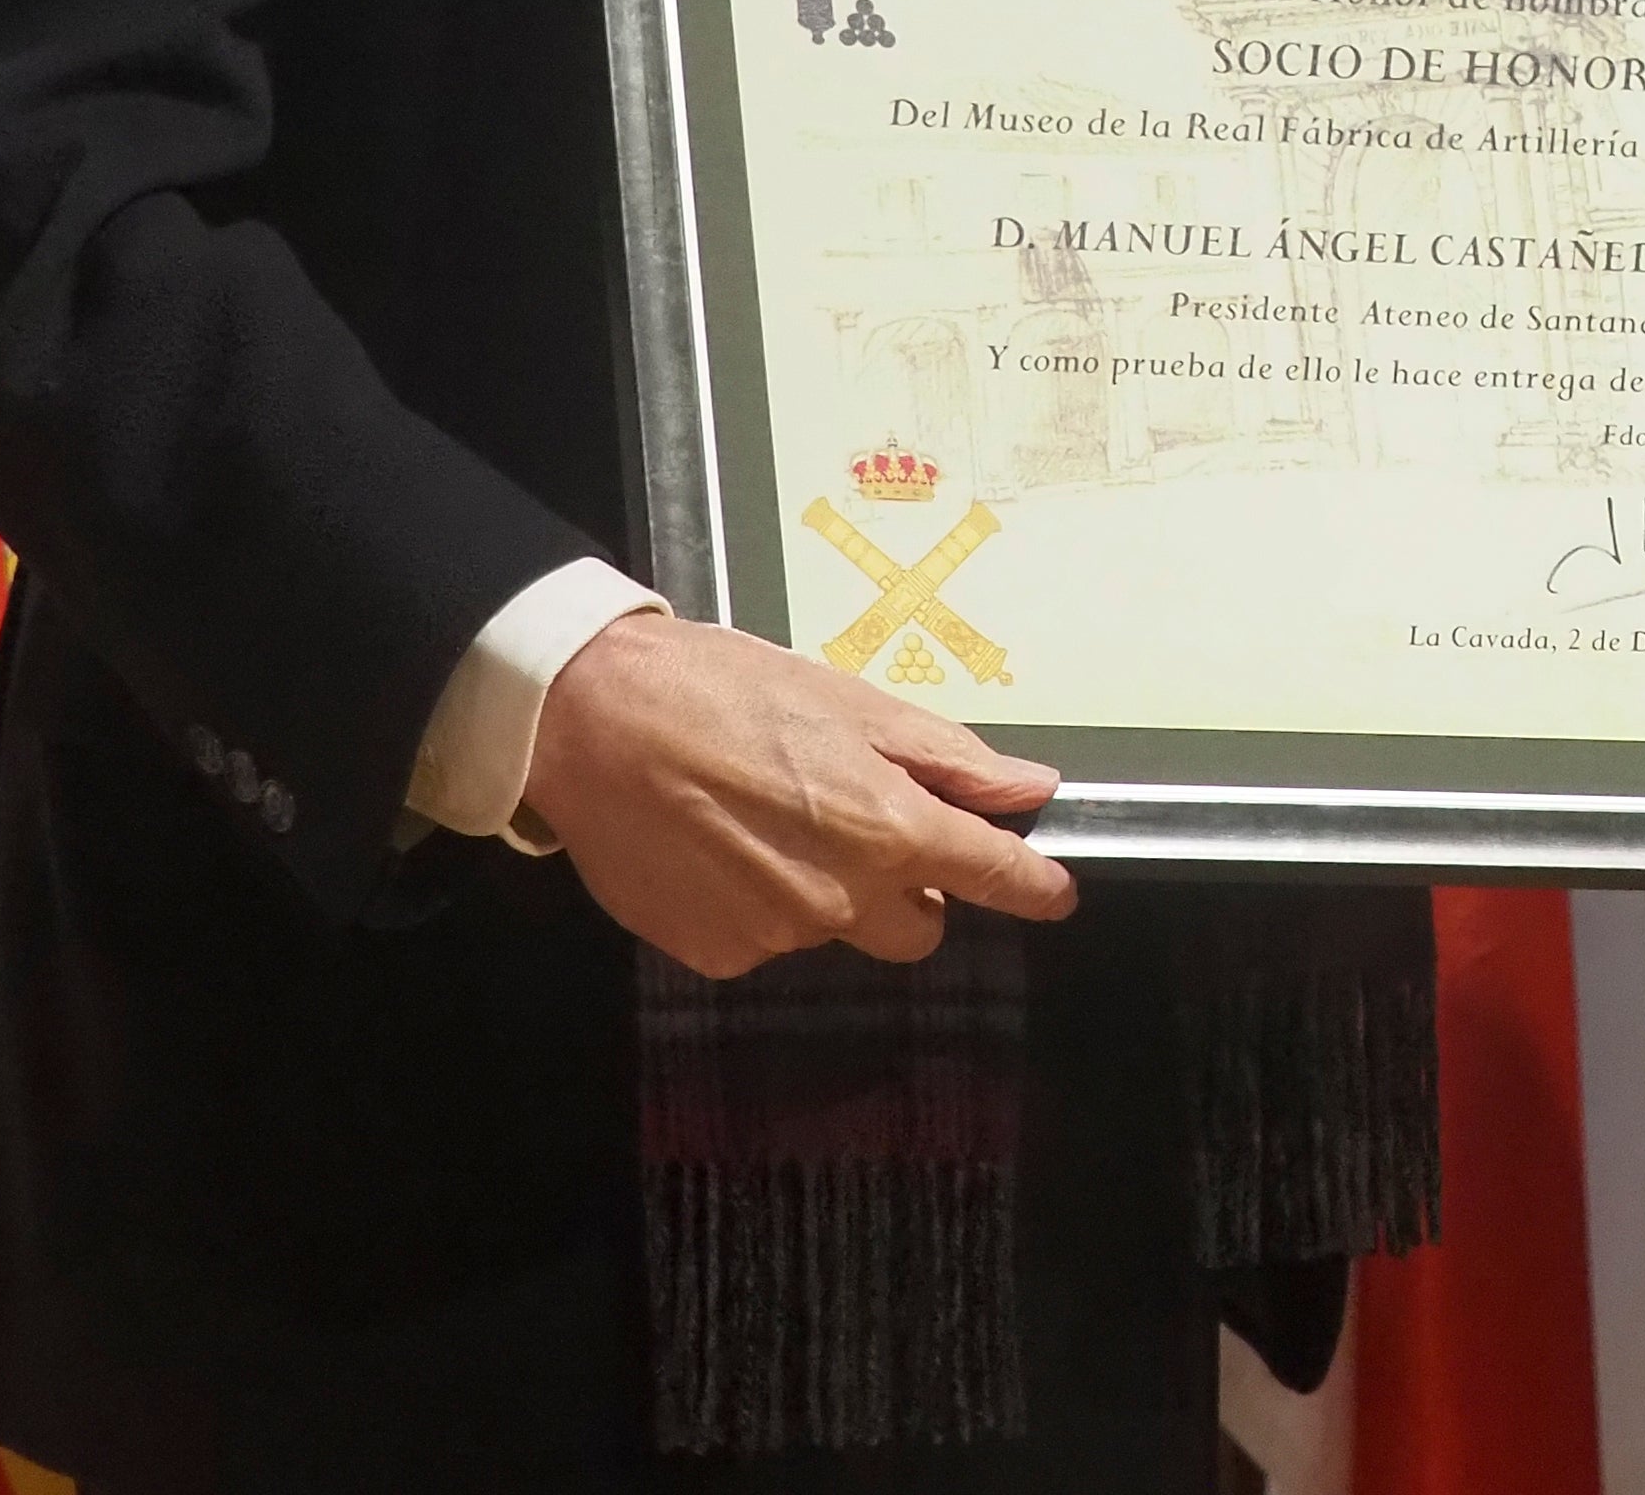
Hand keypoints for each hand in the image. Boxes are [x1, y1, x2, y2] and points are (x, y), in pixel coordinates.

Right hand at [518, 611, 1075, 977]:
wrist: (591, 721)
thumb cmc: (723, 691)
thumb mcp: (850, 701)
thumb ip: (948, 759)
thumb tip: (1029, 786)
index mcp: (887, 828)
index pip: (990, 876)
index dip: (1032, 886)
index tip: (1054, 893)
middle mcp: (840, 898)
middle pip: (915, 927)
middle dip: (908, 887)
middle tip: (863, 823)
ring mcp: (775, 935)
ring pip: (835, 929)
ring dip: (825, 888)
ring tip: (765, 815)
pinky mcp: (716, 954)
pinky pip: (766, 939)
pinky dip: (759, 903)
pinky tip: (719, 847)